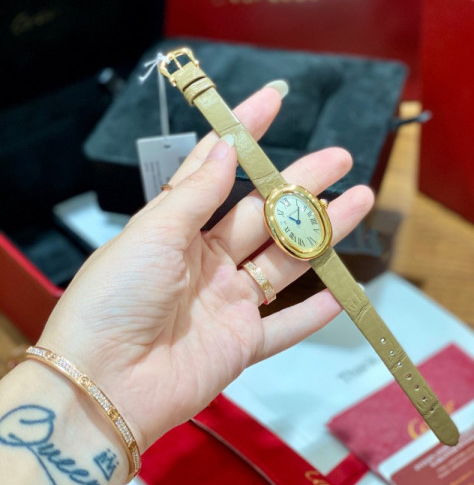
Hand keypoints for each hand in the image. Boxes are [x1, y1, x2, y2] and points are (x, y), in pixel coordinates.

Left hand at [41, 87, 371, 446]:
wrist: (103, 385)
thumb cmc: (115, 299)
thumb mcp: (152, 234)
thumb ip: (197, 192)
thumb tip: (226, 144)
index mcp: (174, 228)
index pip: (216, 169)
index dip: (244, 135)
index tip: (274, 99)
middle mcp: (203, 262)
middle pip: (262, 214)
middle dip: (301, 184)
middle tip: (340, 157)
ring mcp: (224, 304)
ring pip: (283, 262)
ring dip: (320, 235)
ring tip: (359, 201)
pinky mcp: (238, 348)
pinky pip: (283, 328)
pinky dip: (314, 313)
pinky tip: (344, 292)